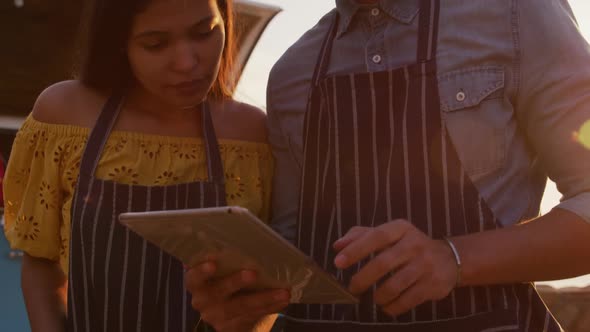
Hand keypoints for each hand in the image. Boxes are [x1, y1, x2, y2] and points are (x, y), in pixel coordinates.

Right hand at [184, 261, 289, 331]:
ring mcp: (216, 316)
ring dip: (264, 298)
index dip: (202, 271)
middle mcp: (202, 301)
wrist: (225, 308)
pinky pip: (252, 316)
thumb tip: (251, 237)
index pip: (194, 277)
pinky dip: (270, 307)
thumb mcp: (221, 268)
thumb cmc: (224, 276)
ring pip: (241, 307)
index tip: (213, 263)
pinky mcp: (230, 327)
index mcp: (195, 282)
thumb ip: (227, 258)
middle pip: (219, 292)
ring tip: (283, 292)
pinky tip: (282, 300)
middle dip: (236, 282)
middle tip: (253, 273)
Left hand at [333, 220, 457, 316]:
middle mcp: (414, 244)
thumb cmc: (408, 245)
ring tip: (372, 298)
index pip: (376, 236)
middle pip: (383, 263)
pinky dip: (393, 307)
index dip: (356, 249)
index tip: (338, 263)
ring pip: (395, 285)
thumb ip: (361, 236)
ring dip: (378, 296)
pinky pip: (408, 300)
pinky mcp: (433, 284)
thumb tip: (337, 245)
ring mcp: (425, 265)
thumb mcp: (388, 234)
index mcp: (401, 229)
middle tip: (352, 288)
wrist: (450, 259)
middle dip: (362, 278)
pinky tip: (386, 307)